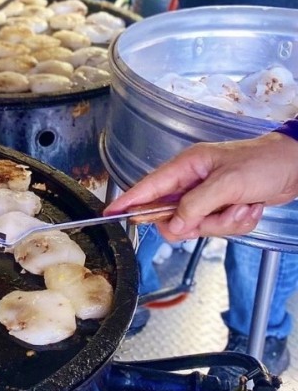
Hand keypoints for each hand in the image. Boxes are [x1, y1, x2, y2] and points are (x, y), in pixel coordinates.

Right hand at [105, 132, 297, 241]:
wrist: (294, 167)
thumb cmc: (263, 163)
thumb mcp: (227, 184)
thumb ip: (196, 205)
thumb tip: (173, 224)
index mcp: (186, 166)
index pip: (149, 186)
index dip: (129, 200)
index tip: (111, 212)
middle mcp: (192, 181)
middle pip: (172, 214)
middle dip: (196, 222)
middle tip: (214, 217)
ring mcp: (206, 196)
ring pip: (197, 225)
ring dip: (223, 223)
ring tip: (243, 206)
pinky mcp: (221, 207)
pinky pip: (217, 228)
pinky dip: (236, 224)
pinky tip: (249, 208)